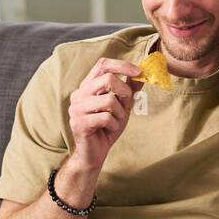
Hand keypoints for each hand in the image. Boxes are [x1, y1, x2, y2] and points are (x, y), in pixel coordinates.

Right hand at [66, 57, 144, 171]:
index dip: (122, 65)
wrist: (93, 154)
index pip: (102, 64)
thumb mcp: (121, 107)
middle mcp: (79, 94)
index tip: (139, 71)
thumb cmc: (106, 129)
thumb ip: (129, 90)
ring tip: (115, 122)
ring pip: (109, 100)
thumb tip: (141, 74)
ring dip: (120, 113)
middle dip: (124, 93)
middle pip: (108, 79)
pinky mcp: (79, 123)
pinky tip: (109, 130)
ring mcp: (76, 108)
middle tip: (126, 107)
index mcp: (87, 86)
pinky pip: (106, 117)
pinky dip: (114, 125)